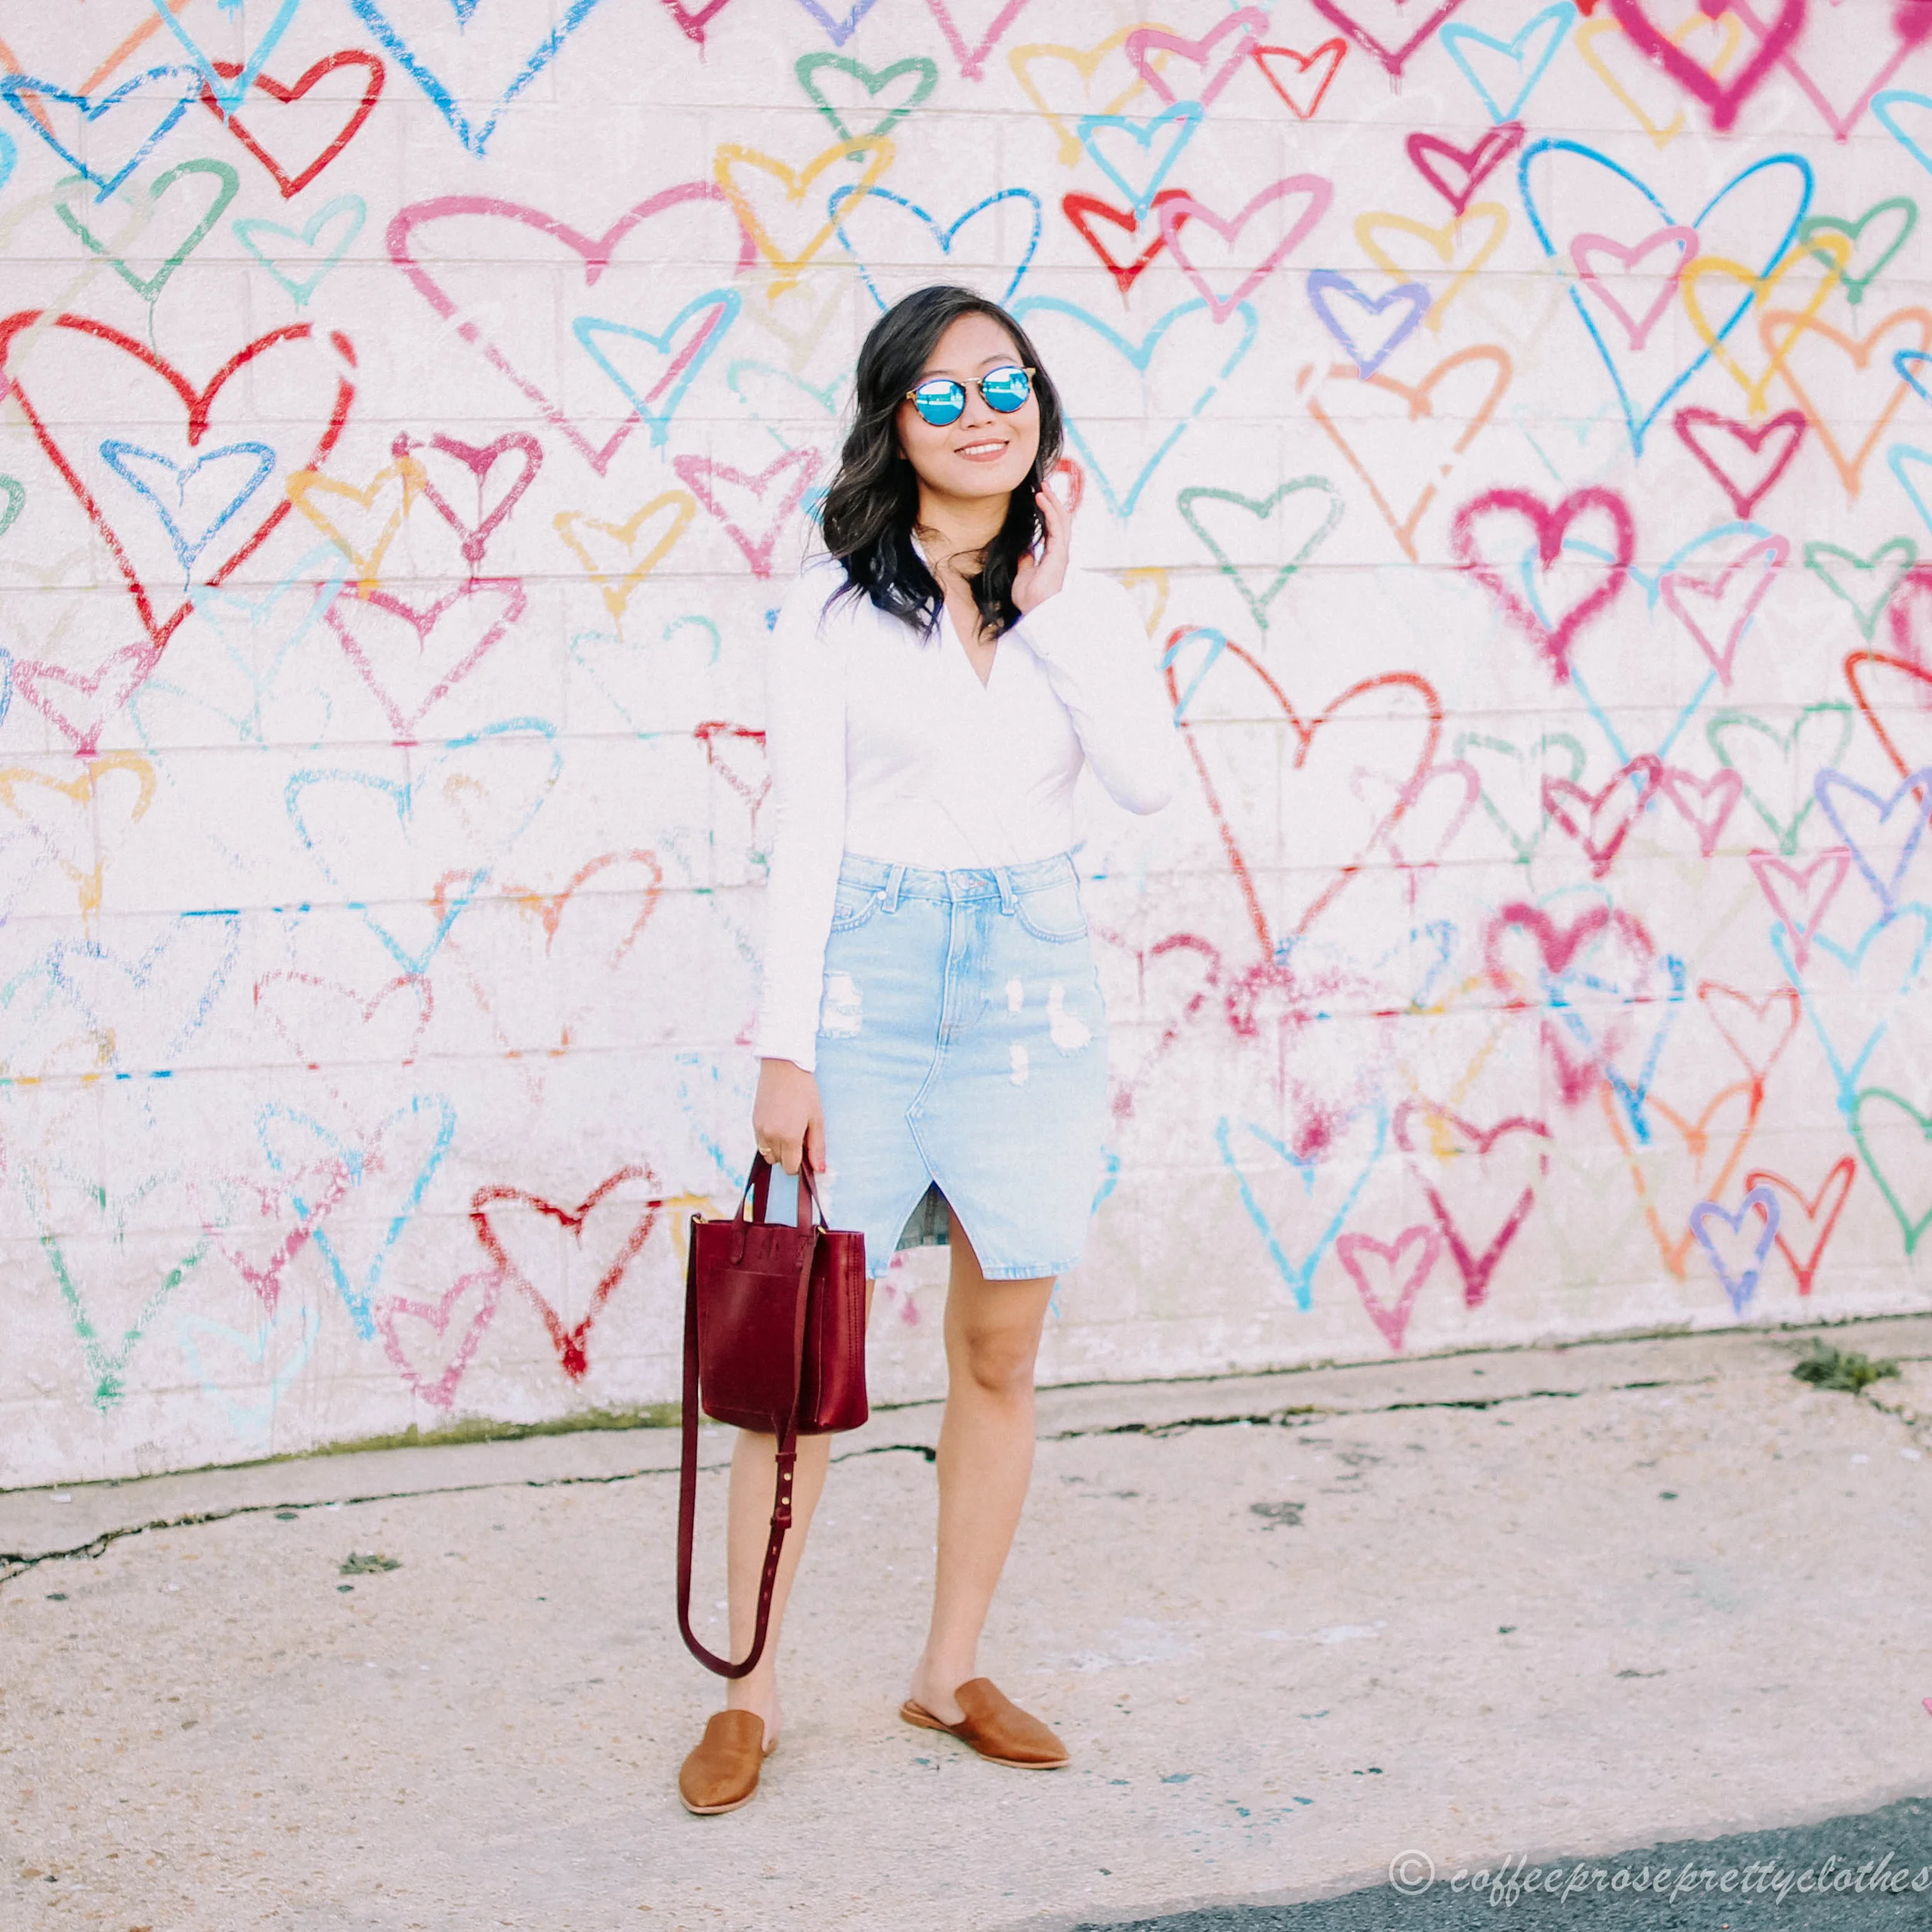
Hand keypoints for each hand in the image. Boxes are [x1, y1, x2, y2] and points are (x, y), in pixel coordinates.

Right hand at [752, 1058, 825, 1174]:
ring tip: (788, 1130)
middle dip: (790, 1156)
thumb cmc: (804, 1090)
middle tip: (799, 1136)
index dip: (800, 1164)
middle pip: (779, 1162)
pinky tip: (779, 1124)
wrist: (783, 1067)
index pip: (791, 1168)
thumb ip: (817, 1146)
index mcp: (789, 1137)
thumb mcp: (816, 1118)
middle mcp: (771, 1136)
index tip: (806, 1151)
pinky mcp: (753, 1122)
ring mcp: (760, 1129)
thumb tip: (819, 1169)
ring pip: (768, 1154)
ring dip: (778, 1149)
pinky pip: (760, 1142)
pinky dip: (769, 1140)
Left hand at [1011, 483, 1069, 613]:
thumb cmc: (1029, 598)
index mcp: (1053, 556)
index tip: (1039, 497)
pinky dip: (1049, 510)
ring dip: (1052, 501)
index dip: (1047, 511)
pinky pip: (1056, 526)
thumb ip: (1026, 560)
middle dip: (1053, 501)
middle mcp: (1060, 552)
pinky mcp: (1059, 553)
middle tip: (1043, 486)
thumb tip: (1024, 549)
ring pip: (1061, 520)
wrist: (1033, 611)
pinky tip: (1042, 499)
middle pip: (1061, 520)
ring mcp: (1061, 552)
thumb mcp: (1023, 573)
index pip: (1053, 528)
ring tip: (1043, 487)